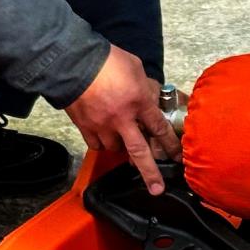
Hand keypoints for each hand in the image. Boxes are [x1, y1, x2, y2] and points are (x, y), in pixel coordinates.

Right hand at [65, 45, 179, 193]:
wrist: (72, 62)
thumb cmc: (106, 61)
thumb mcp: (135, 67)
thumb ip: (146, 86)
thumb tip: (152, 96)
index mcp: (139, 101)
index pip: (159, 127)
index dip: (170, 144)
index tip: (177, 156)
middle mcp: (122, 119)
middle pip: (139, 152)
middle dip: (150, 173)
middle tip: (157, 189)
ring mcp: (102, 125)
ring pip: (115, 149)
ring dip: (122, 149)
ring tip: (125, 142)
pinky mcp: (85, 127)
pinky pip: (96, 145)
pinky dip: (102, 144)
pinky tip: (105, 138)